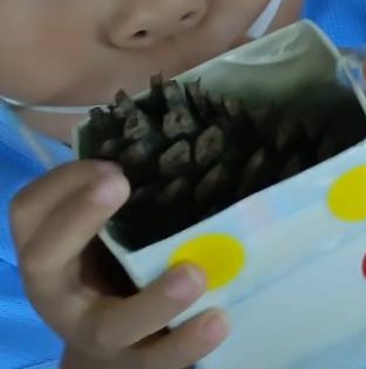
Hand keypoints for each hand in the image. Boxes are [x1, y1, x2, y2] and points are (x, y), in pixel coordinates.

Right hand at [11, 161, 226, 367]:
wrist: (118, 356)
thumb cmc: (115, 272)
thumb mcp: (107, 234)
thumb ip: (123, 199)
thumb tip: (177, 137)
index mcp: (48, 253)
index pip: (28, 212)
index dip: (62, 182)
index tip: (110, 163)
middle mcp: (60, 294)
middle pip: (44, 260)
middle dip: (76, 220)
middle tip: (117, 181)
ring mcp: (99, 334)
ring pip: (112, 324)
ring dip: (154, 299)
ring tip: (194, 272)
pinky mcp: (140, 364)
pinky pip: (161, 360)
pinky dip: (190, 342)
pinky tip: (220, 320)